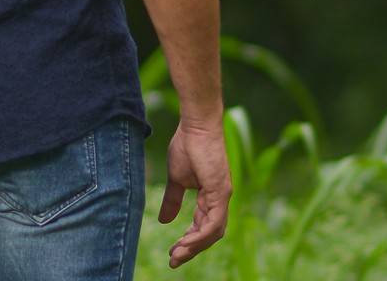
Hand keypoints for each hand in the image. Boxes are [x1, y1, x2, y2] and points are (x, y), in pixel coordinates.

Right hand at [158, 117, 232, 268]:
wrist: (195, 125)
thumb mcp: (176, 178)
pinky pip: (214, 222)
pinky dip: (201, 235)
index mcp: (210, 197)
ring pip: (213, 232)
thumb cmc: (187, 145)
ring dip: (195, 246)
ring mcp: (222, 196)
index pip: (202, 226)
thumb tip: (164, 220)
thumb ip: (172, 200)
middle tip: (174, 260)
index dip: (189, 241)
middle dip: (191, 249)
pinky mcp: (221, 191)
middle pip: (209, 234)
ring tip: (177, 254)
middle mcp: (220, 200)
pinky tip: (187, 242)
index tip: (173, 252)